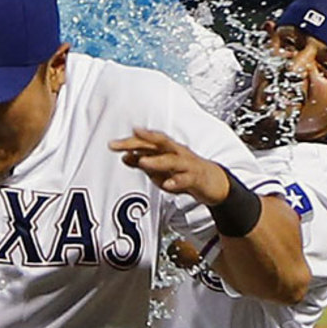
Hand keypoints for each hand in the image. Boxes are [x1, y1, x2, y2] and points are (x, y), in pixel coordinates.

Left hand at [109, 127, 229, 205]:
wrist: (213, 182)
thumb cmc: (184, 171)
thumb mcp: (160, 168)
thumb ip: (143, 162)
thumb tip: (124, 157)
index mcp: (166, 149)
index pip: (145, 142)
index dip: (129, 142)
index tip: (112, 144)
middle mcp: (176, 152)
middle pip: (158, 143)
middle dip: (140, 142)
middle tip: (123, 145)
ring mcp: (187, 164)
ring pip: (171, 160)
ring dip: (156, 160)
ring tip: (143, 162)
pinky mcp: (196, 177)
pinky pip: (186, 179)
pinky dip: (177, 181)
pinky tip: (167, 185)